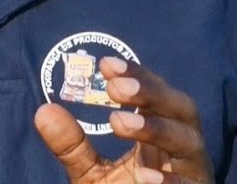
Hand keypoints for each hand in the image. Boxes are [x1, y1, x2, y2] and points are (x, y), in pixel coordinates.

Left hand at [35, 58, 213, 183]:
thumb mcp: (91, 172)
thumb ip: (72, 145)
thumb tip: (43, 112)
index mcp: (162, 134)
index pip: (156, 94)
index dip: (136, 75)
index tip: (105, 64)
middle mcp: (183, 148)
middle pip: (183, 109)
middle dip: (152, 93)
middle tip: (115, 87)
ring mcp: (193, 173)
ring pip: (189, 143)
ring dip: (157, 129)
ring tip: (118, 122)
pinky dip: (169, 180)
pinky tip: (144, 176)